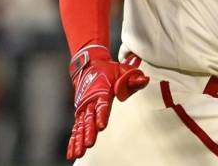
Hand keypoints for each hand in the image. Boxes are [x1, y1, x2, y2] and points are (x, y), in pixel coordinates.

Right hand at [67, 45, 148, 159]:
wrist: (90, 65)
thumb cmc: (109, 70)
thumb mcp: (123, 70)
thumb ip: (133, 77)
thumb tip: (145, 80)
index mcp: (102, 90)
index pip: (102, 105)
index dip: (101, 115)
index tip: (101, 126)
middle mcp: (90, 100)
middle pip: (89, 118)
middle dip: (89, 132)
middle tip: (89, 144)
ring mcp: (84, 107)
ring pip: (81, 125)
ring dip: (79, 139)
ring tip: (78, 152)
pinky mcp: (80, 112)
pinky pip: (76, 127)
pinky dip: (73, 140)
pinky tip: (72, 152)